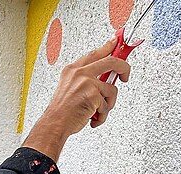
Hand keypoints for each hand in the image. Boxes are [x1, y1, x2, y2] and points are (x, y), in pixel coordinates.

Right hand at [22, 38, 130, 160]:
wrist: (55, 123)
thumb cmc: (62, 110)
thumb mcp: (70, 87)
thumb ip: (86, 79)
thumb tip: (104, 77)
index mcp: (72, 69)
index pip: (95, 53)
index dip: (108, 46)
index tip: (116, 42)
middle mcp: (79, 73)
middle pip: (111, 61)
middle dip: (124, 68)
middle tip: (125, 75)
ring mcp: (86, 82)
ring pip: (112, 89)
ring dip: (108, 104)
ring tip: (97, 110)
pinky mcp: (92, 94)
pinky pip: (107, 104)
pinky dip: (102, 115)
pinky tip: (92, 117)